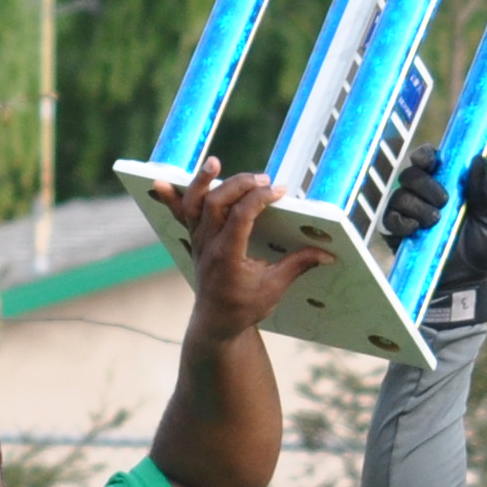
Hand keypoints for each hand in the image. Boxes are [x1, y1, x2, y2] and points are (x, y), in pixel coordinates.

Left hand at [160, 159, 326, 344]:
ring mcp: (198, 241)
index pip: (241, 217)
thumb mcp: (274, 288)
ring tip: (215, 163)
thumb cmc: (245, 307)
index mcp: (228, 257)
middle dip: (240, 185)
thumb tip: (328, 254)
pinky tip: (158, 182)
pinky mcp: (195, 239)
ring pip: (194, 205)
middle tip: (265, 180)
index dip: (260, 199)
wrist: (216, 323)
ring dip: (203, 182)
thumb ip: (298, 265)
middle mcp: (209, 245)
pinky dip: (170, 198)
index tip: (280, 192)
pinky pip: (180, 215)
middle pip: (217, 203)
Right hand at [378, 155, 486, 330]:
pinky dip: (401, 221)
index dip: (425, 155)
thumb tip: (479, 158)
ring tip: (434, 222)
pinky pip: (389, 218)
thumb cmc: (478, 247)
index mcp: (445, 184)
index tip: (429, 161)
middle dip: (425, 184)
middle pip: (410, 174)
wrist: (465, 282)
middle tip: (444, 202)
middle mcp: (423, 195)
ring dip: (417, 205)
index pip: (428, 160)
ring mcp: (408, 214)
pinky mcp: (397, 233)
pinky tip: (415, 230)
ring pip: (399, 195)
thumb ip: (481, 189)